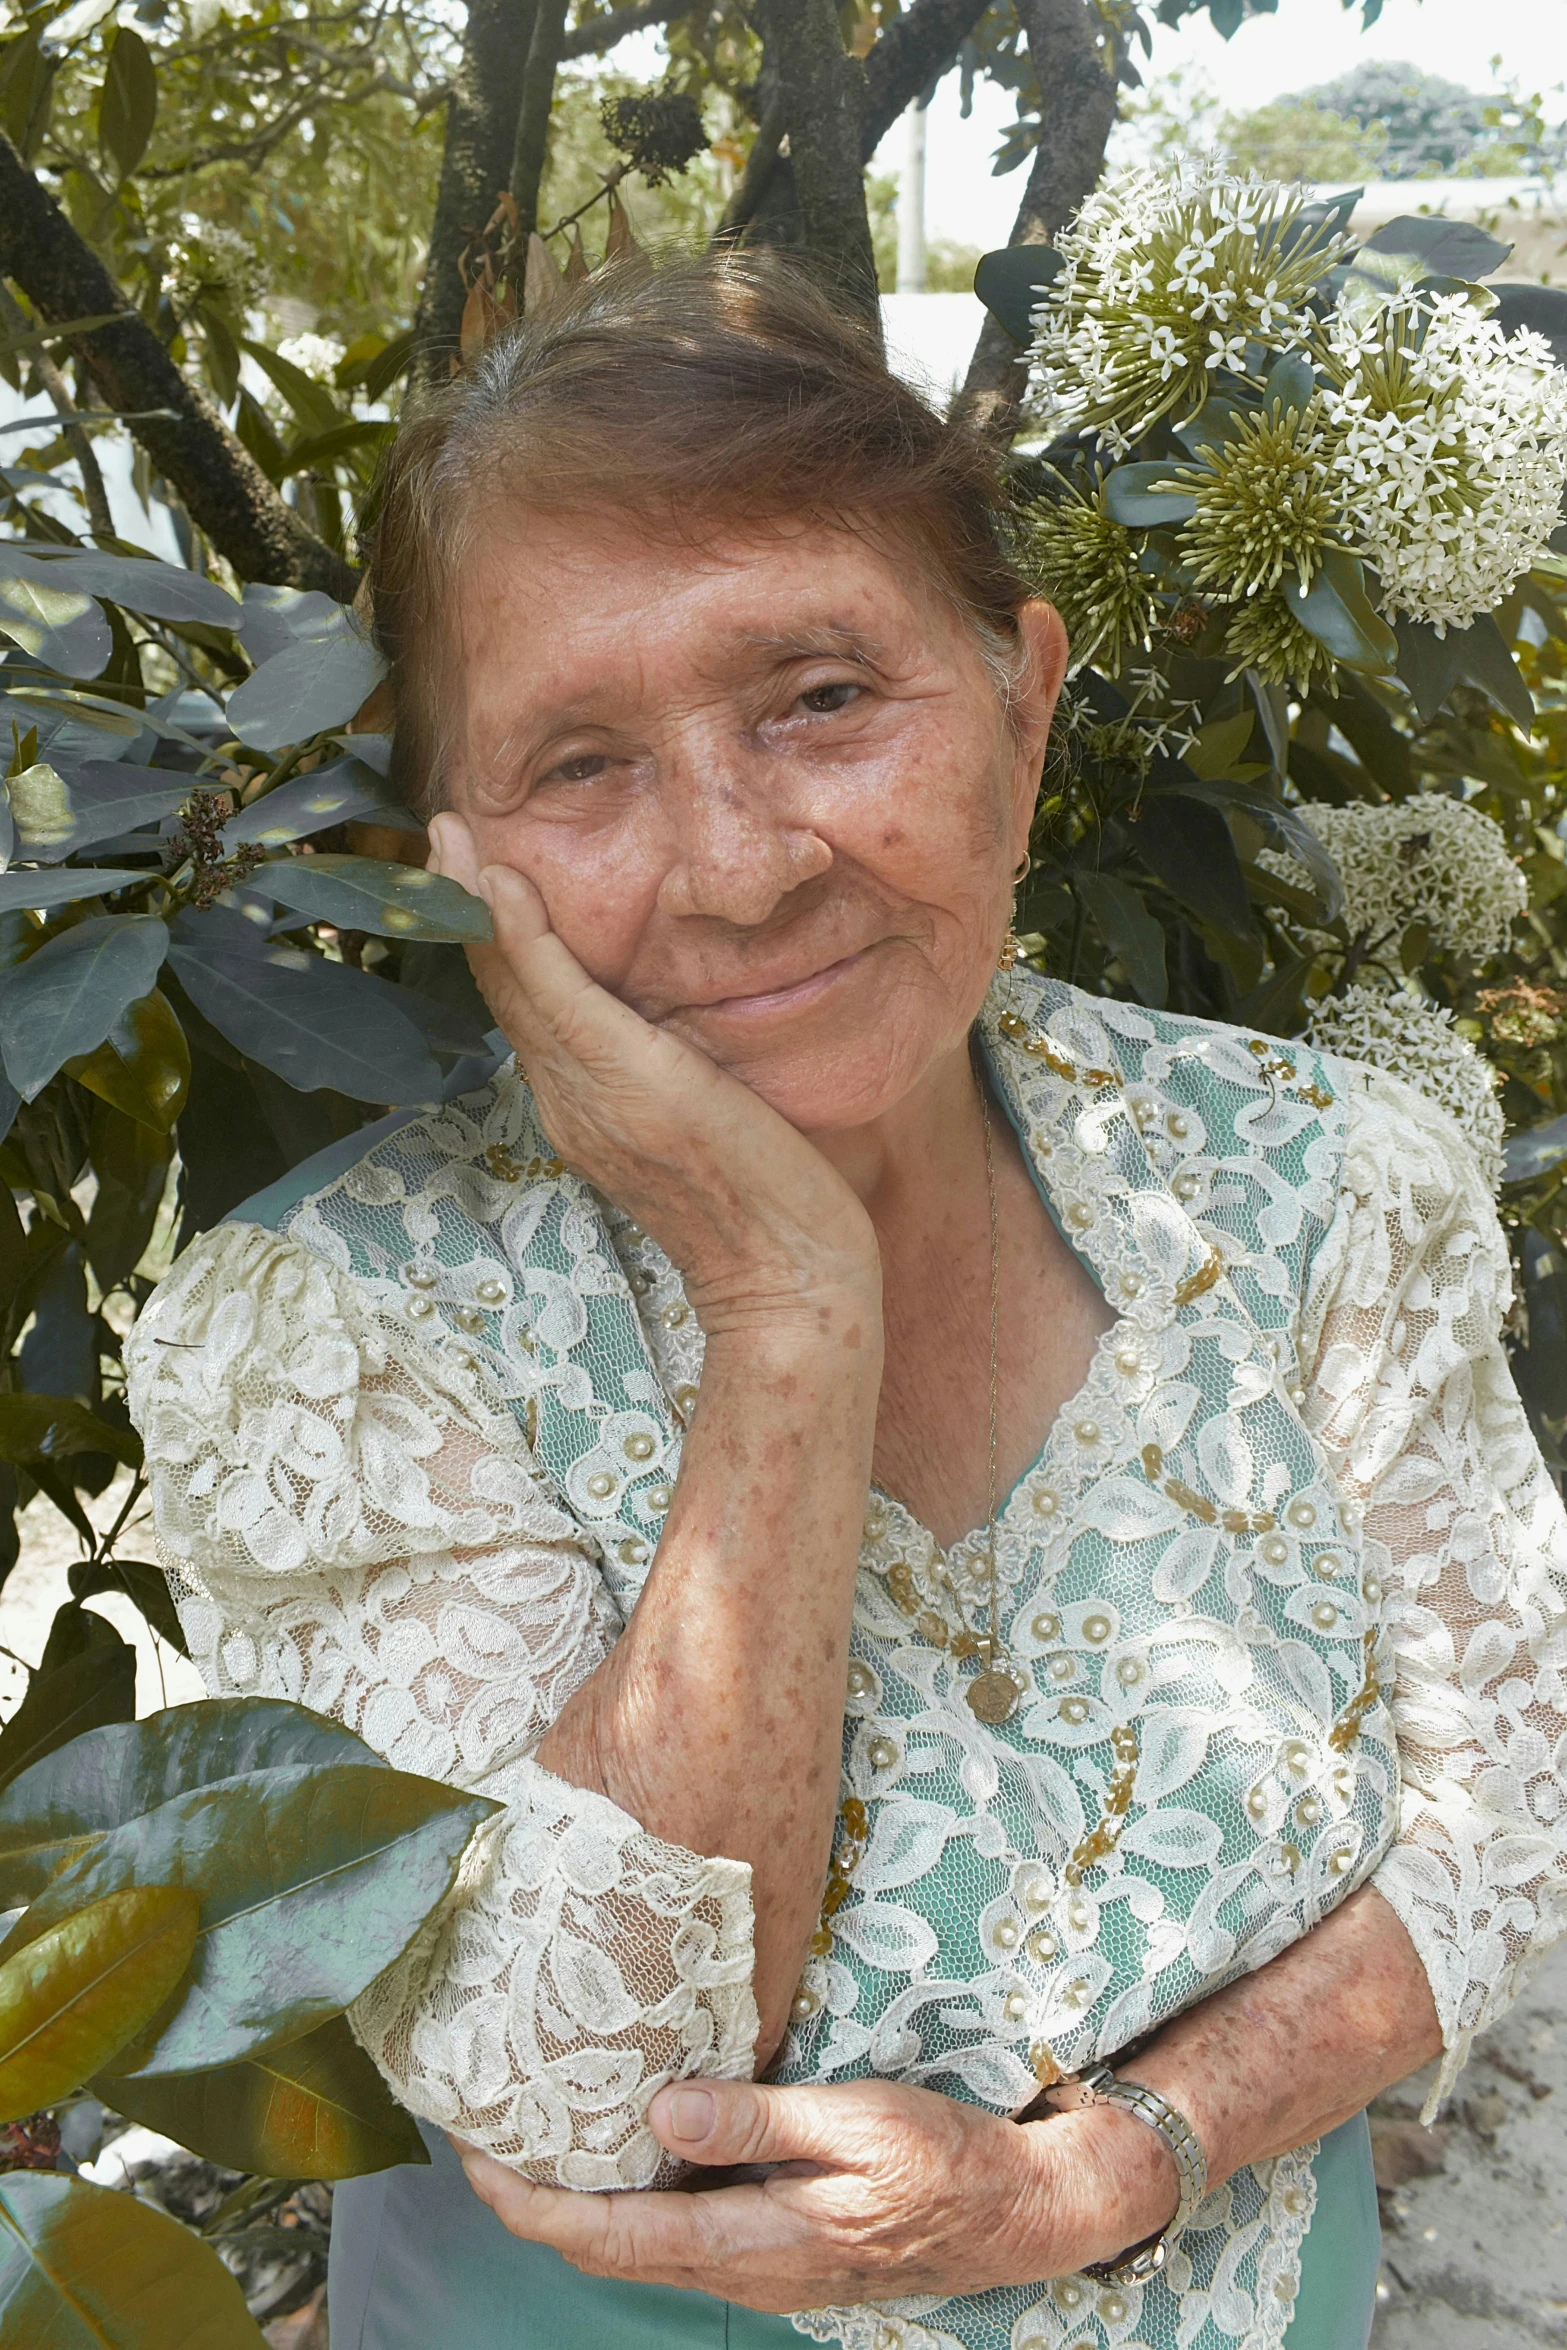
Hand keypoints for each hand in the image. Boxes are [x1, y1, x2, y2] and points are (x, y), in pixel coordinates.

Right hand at [427, 814, 878, 1342]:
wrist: (787, 1282)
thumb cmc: (773, 1207)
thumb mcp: (711, 1119)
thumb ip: (681, 1070)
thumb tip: (691, 1027)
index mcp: (586, 1105)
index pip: (529, 1004)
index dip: (496, 935)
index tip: (477, 867)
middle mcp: (568, 1099)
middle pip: (501, 986)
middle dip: (462, 904)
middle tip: (441, 828)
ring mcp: (586, 1095)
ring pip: (512, 983)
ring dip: (472, 900)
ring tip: (447, 832)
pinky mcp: (624, 1081)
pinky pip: (555, 994)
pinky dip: (521, 934)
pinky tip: (496, 880)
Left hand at [452, 2076, 1178, 2311]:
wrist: (1014, 2213)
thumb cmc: (941, 2161)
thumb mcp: (857, 2125)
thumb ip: (758, 2121)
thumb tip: (660, 2108)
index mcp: (749, 2240)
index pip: (608, 2236)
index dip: (531, 2203)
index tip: (474, 2158)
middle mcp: (739, 2264)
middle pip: (604, 2249)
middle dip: (532, 2202)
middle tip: (477, 2136)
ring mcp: (756, 2260)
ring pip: (637, 2243)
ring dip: (575, 2200)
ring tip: (531, 2135)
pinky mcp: (773, 2241)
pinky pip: (677, 2228)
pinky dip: (628, 2195)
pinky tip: (624, 2143)